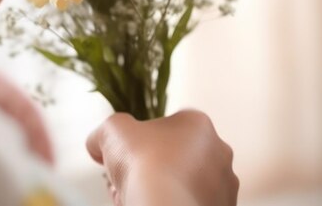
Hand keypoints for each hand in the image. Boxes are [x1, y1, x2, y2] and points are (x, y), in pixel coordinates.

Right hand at [87, 110, 238, 205]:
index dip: (140, 141)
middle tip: (128, 181)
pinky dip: (174, 205)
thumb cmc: (142, 162)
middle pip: (176, 156)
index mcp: (197, 123)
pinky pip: (193, 204)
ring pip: (185, 183)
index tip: (124, 156)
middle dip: (151, 168)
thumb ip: (105, 132)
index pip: (166, 126)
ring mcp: (225, 184)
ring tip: (138, 198)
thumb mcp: (111, 131)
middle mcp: (219, 151)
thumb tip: (97, 144)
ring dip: (163, 188)